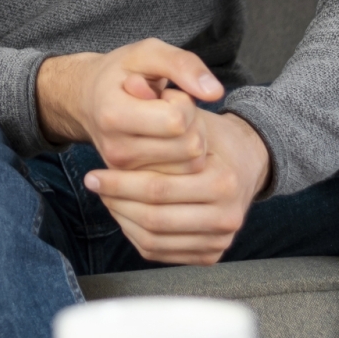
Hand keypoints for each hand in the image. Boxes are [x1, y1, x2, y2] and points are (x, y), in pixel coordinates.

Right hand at [37, 38, 226, 170]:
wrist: (88, 99)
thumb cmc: (121, 72)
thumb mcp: (148, 52)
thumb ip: (182, 65)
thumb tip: (216, 92)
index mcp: (113, 115)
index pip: (176, 120)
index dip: (183, 102)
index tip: (167, 93)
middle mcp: (117, 150)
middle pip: (189, 146)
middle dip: (192, 123)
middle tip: (171, 108)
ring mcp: (126, 172)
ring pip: (192, 165)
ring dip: (192, 141)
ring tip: (171, 124)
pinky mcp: (136, 184)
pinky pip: (184, 178)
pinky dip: (187, 158)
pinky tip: (170, 141)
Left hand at [83, 110, 271, 264]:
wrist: (245, 160)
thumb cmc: (210, 134)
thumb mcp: (190, 110)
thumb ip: (163, 96)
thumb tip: (132, 84)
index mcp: (222, 181)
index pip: (158, 189)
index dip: (119, 182)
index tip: (93, 174)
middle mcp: (227, 216)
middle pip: (154, 218)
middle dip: (117, 201)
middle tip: (93, 185)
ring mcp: (221, 239)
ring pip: (155, 239)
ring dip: (123, 219)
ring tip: (106, 197)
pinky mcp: (211, 254)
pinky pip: (163, 252)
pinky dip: (136, 235)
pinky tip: (123, 213)